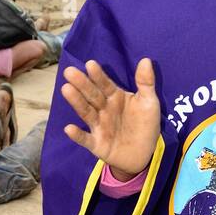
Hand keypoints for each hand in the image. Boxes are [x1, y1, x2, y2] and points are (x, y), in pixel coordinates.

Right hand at [61, 56, 160, 179]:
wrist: (144, 154)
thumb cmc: (145, 125)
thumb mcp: (149, 103)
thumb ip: (146, 83)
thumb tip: (146, 60)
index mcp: (116, 97)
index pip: (106, 84)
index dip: (98, 75)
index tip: (90, 64)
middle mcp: (104, 110)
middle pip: (92, 95)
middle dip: (82, 84)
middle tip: (69, 71)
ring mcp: (99, 126)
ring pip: (86, 112)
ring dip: (76, 102)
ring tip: (66, 89)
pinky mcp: (97, 144)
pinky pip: (85, 139)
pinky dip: (77, 135)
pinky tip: (69, 128)